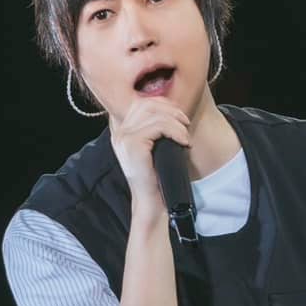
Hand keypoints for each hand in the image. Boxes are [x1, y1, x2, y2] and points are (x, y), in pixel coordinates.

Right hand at [110, 97, 191, 212]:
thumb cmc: (158, 176)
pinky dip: (176, 132)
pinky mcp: (132, 145)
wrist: (152, 202)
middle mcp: (119, 132)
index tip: (180, 119)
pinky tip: (183, 143)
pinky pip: (158, 126)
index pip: (142, 103)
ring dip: (177, 124)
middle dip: (172, 112)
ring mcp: (124, 138)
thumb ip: (156, 129)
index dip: (164, 105)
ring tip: (185, 138)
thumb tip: (173, 110)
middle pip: (148, 105)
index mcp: (123, 131)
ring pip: (155, 115)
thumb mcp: (156, 147)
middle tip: (186, 125)